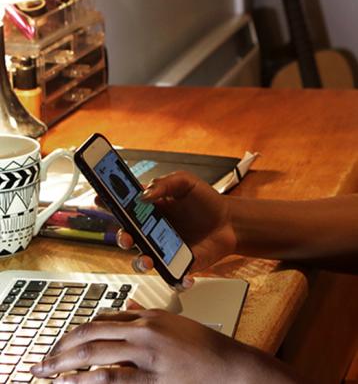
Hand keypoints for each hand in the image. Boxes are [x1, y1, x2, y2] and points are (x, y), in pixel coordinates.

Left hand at [31, 308, 300, 382]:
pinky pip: (113, 378)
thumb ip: (146, 316)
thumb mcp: (173, 323)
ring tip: (47, 373)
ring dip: (66, 363)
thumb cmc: (202, 346)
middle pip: (92, 333)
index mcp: (147, 316)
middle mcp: (143, 330)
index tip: (59, 344)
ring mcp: (147, 353)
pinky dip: (87, 379)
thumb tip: (125, 309)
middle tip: (42, 361)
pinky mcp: (152, 377)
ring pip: (96, 352)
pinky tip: (73, 383)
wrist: (228, 365)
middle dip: (62, 347)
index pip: (102, 320)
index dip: (76, 332)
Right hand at [117, 171, 236, 278]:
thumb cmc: (205, 200)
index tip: (98, 200)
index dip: (108, 204)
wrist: (229, 220)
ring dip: (141, 262)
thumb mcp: (185, 182)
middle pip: (127, 237)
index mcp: (149, 209)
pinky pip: (172, 277)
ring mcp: (164, 250)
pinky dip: (177, 280)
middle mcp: (152, 231)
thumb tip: (143, 195)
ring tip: (147, 259)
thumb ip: (164, 183)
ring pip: (142, 261)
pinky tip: (185, 276)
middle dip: (121, 237)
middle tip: (126, 235)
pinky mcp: (179, 265)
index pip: (123, 207)